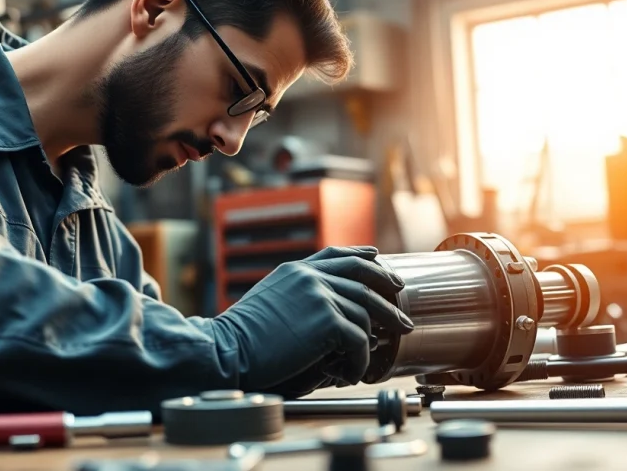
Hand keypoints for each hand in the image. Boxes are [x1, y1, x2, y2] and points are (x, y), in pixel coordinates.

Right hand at [211, 246, 414, 397]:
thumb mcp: (269, 305)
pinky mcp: (327, 321)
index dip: (362, 256)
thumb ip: (297, 300)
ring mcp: (319, 295)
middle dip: (387, 292)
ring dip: (376, 335)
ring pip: (366, 311)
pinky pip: (359, 340)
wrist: (226, 352)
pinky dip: (361, 360)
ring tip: (381, 349)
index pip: (337, 254)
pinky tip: (352, 373)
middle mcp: (309, 277)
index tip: (378, 260)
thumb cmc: (241, 341)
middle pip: (363, 275)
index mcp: (295, 270)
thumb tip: (330, 316)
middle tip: (401, 310)